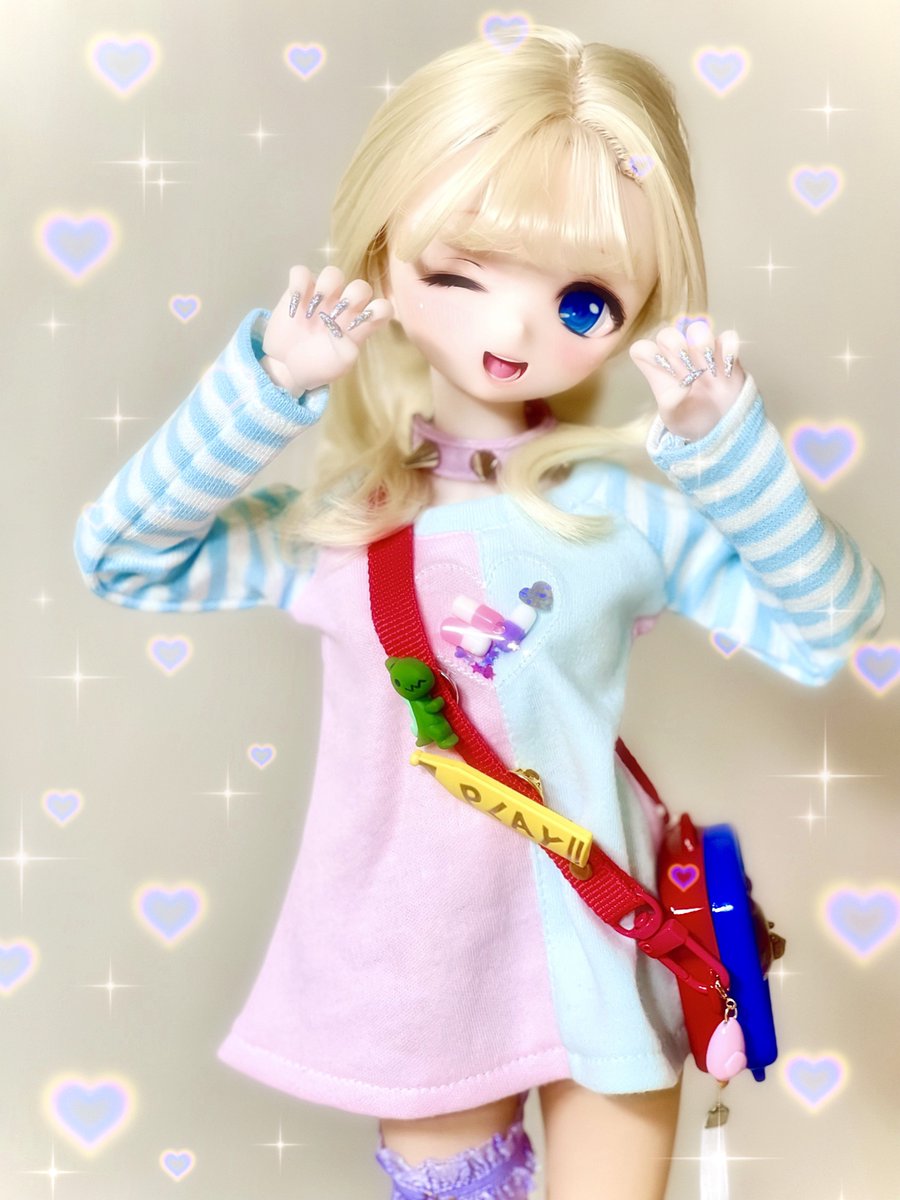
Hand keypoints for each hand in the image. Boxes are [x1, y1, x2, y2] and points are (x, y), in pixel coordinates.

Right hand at [262, 264, 392, 395]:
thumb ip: (348, 351)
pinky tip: (294, 308)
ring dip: (326, 287)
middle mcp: (345, 307)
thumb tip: (340, 332)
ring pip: (333, 273)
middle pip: (361, 286)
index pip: (383, 307)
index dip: (378, 310)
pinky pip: (300, 272)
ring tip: (313, 310)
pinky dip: (297, 285)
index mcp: (360, 324)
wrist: (287, 368)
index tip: (361, 324)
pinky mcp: (299, 291)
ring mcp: (322, 296)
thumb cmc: (318, 366)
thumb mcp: (339, 366)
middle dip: (352, 297)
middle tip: (336, 316)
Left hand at [629, 320, 744, 441]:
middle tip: (688, 370)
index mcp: (659, 370)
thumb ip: (670, 403)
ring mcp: (702, 351)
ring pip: (697, 328)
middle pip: (667, 334)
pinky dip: (729, 349)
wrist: (719, 425)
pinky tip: (727, 372)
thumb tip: (684, 385)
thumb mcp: (674, 419)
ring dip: (701, 344)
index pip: (641, 349)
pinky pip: (728, 337)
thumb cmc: (690, 418)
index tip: (664, 371)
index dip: (649, 354)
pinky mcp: (726, 352)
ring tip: (710, 370)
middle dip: (675, 347)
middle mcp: (678, 356)